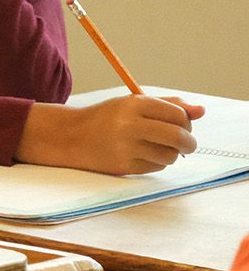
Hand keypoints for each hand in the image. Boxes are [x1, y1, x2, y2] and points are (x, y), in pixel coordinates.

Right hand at [18, 94, 198, 174]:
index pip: (177, 114)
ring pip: (170, 155)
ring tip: (159, 148)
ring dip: (171, 154)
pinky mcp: (123, 166)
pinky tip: (143, 155)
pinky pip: (156, 167)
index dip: (186, 121)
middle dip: (189, 142)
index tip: (184, 125)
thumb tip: (201, 111)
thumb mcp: (134, 104)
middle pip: (178, 136)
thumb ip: (169, 105)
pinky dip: (156, 162)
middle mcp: (130, 125)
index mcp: (134, 104)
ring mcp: (126, 147)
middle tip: (188, 145)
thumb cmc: (107, 118)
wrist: (70, 137)